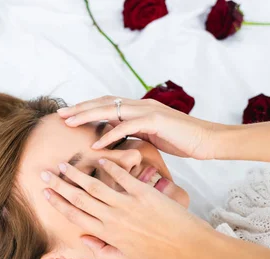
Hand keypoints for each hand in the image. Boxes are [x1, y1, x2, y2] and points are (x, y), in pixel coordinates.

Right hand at [42, 159, 214, 258]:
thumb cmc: (157, 253)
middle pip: (78, 199)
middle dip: (59, 185)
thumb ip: (102, 250)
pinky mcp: (143, 194)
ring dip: (77, 174)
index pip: (75, 216)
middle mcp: (112, 218)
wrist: (187, 245)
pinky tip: (100, 157)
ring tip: (64, 164)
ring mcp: (127, 205)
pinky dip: (111, 166)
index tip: (45, 192)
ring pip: (95, 186)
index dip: (57, 203)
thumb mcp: (127, 258)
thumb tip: (83, 240)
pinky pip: (122, 177)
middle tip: (44, 173)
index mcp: (107, 234)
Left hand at [57, 96, 226, 159]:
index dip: (86, 108)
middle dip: (80, 108)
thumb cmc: (180, 141)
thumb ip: (132, 134)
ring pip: (111, 110)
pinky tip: (96, 145)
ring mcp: (148, 110)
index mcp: (138, 108)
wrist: (208, 141)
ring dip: (88, 116)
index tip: (67, 116)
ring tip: (69, 124)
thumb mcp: (150, 137)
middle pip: (103, 102)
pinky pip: (128, 126)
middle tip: (60, 115)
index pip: (106, 104)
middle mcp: (140, 105)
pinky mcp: (156, 121)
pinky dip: (110, 135)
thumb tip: (113, 140)